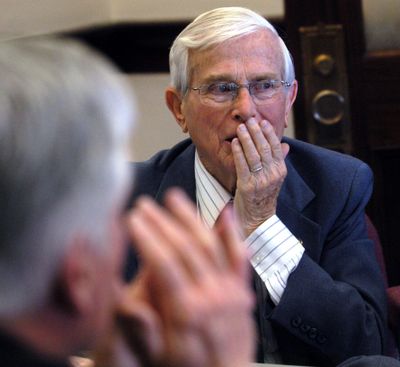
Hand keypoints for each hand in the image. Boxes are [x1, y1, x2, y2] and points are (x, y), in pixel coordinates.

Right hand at [109, 189, 254, 366]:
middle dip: (162, 222)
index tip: (132, 218)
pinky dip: (231, 233)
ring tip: (174, 198)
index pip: (164, 263)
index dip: (147, 237)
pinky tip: (224, 214)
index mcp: (185, 311)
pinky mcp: (241, 290)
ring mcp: (229, 290)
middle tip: (145, 203)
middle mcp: (210, 295)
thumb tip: (123, 296)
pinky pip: (239, 257)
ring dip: (190, 218)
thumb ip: (139, 325)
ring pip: (210, 244)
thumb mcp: (155, 356)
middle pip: (185, 247)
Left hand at [231, 118, 288, 236]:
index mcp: (280, 171)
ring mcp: (260, 181)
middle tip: (249, 121)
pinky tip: (234, 143)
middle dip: (256, 132)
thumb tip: (285, 145)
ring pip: (254, 155)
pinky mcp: (247, 186)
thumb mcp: (274, 178)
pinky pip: (242, 165)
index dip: (269, 133)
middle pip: (264, 148)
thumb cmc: (263, 196)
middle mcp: (272, 175)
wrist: (257, 219)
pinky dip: (238, 152)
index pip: (276, 147)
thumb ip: (278, 161)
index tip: (262, 122)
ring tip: (240, 128)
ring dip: (246, 139)